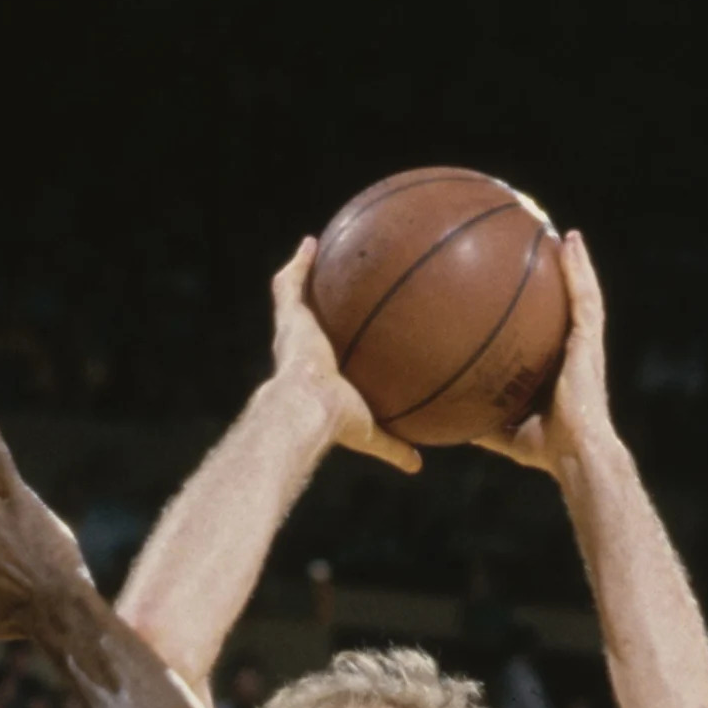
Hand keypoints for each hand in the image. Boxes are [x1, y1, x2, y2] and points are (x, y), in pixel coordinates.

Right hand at [272, 239, 421, 473]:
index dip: (327, 339)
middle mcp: (299, 347)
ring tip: (313, 250)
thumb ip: (392, 445)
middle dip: (312, 301)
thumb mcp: (371, 433)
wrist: (309, 408)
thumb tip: (417, 465)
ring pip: (292, 296)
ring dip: (300, 273)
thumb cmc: (336, 423)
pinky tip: (312, 242)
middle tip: (328, 284)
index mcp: (315, 372)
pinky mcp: (290, 317)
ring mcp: (292, 331)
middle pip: (303, 317)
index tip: (342, 327)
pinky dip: (299, 262)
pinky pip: (291, 283)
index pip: (321, 351)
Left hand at [476, 230, 618, 477]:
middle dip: (561, 276)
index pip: (550, 331)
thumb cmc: (547, 450)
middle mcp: (575, 351)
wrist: (576, 455)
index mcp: (559, 368)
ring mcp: (585, 345)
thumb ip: (480, 420)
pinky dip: (579, 268)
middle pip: (569, 305)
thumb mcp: (504, 432)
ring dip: (576, 263)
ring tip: (565, 235)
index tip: (527, 286)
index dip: (543, 308)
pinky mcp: (590, 342)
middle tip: (547, 247)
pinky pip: (584, 298)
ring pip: (583, 294)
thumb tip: (446, 417)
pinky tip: (569, 243)